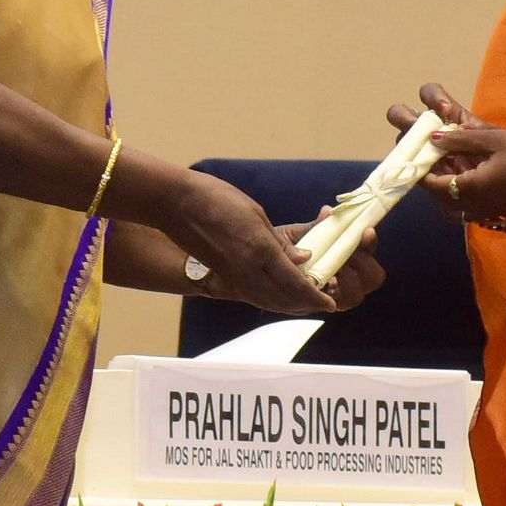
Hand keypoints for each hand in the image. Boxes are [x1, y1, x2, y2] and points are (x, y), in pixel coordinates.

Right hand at [172, 174, 335, 314]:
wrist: (176, 204)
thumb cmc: (217, 199)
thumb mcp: (256, 215)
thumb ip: (280, 241)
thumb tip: (304, 258)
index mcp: (260, 251)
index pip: (296, 283)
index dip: (315, 296)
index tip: (330, 303)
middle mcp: (248, 270)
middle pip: (285, 300)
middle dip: (307, 305)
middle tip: (324, 302)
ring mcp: (234, 276)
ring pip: (269, 302)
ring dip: (290, 305)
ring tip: (307, 302)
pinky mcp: (225, 276)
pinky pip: (254, 296)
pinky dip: (272, 300)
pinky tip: (280, 296)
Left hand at [281, 215, 385, 311]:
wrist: (257, 265)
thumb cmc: (279, 250)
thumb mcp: (297, 236)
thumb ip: (315, 227)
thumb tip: (328, 212)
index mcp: (346, 259)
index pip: (368, 253)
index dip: (370, 244)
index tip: (367, 231)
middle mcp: (346, 280)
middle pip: (372, 279)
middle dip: (365, 265)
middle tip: (350, 254)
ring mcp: (334, 296)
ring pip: (355, 296)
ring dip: (348, 280)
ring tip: (333, 267)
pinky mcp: (318, 305)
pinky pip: (331, 304)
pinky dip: (326, 293)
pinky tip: (315, 280)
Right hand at [386, 81, 483, 195]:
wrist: (496, 182)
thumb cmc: (493, 153)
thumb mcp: (489, 139)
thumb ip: (474, 132)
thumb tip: (455, 130)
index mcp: (444, 114)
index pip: (429, 94)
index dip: (432, 98)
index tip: (445, 110)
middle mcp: (426, 129)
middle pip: (400, 114)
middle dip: (404, 117)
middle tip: (418, 127)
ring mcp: (420, 151)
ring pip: (402, 143)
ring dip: (409, 145)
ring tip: (426, 155)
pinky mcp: (421, 173)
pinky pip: (408, 169)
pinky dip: (414, 168)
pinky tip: (428, 173)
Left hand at [420, 123, 505, 225]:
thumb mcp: (493, 139)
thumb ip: (460, 141)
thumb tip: (432, 139)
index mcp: (473, 189)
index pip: (434, 186)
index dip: (421, 173)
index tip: (416, 157)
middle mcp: (476, 207)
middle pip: (441, 200)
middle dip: (430, 183)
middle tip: (428, 162)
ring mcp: (487, 213)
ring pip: (453, 208)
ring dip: (444, 192)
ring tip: (443, 170)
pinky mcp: (497, 212)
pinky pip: (468, 210)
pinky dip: (459, 197)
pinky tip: (463, 178)